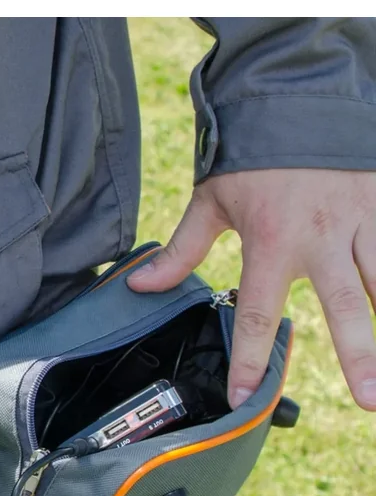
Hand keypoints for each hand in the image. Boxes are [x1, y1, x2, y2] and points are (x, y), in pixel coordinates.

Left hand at [127, 168, 375, 412]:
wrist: (300, 95)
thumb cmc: (252, 154)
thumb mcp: (211, 200)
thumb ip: (183, 250)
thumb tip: (142, 287)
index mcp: (274, 241)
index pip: (260, 313)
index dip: (252, 358)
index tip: (246, 396)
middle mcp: (324, 238)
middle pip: (346, 307)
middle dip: (360, 357)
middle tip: (367, 400)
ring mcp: (363, 220)